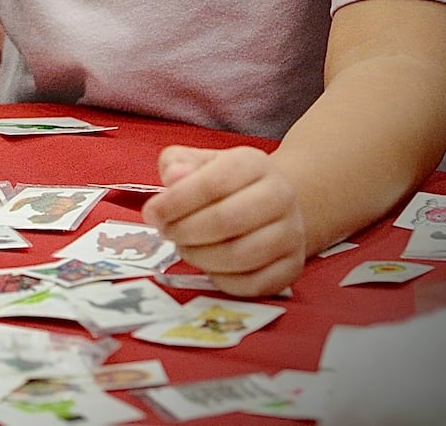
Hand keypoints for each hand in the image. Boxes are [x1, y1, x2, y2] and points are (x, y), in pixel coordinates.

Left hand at [142, 145, 307, 295]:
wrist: (272, 203)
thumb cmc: (227, 183)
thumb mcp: (200, 161)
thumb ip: (178, 163)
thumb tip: (173, 177)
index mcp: (253, 164)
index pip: (211, 184)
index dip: (175, 202)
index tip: (152, 213)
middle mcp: (280, 196)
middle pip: (226, 221)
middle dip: (184, 231)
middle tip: (166, 232)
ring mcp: (291, 234)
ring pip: (240, 256)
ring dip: (200, 257)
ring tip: (185, 248)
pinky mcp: (293, 267)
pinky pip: (253, 284)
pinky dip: (223, 280)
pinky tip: (209, 266)